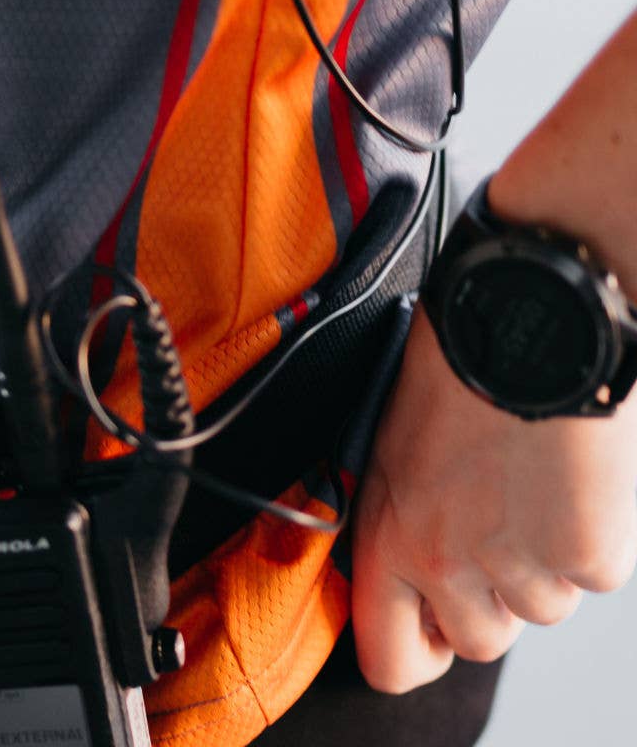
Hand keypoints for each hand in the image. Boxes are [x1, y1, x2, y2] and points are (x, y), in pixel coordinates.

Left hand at [351, 309, 636, 692]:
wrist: (523, 322)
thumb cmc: (454, 370)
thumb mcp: (392, 446)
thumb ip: (402, 519)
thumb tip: (418, 573)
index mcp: (386, 535)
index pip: (388, 659)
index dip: (415, 649)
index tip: (431, 626)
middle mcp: (443, 562)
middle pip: (478, 643)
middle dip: (493, 601)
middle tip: (497, 529)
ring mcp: (517, 564)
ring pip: (543, 612)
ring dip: (545, 564)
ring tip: (533, 485)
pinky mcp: (585, 554)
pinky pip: (595, 576)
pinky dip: (594, 538)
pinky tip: (573, 479)